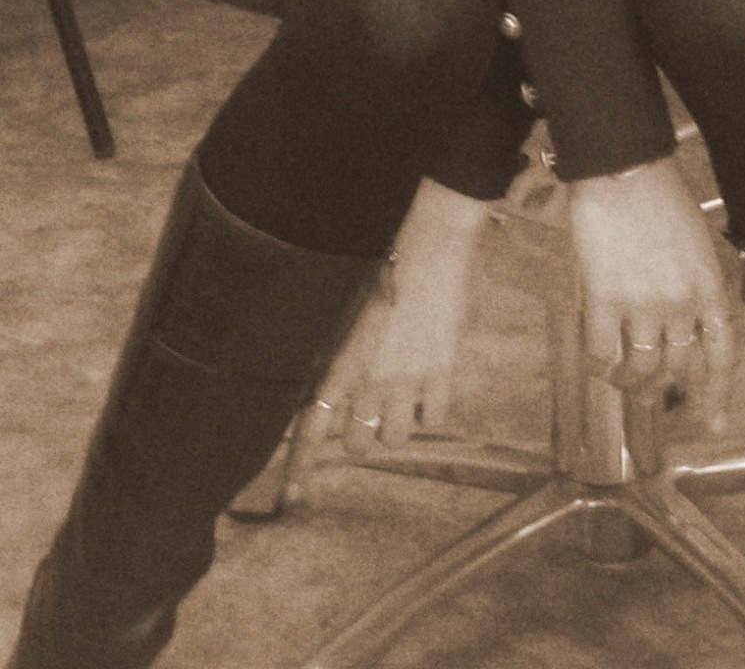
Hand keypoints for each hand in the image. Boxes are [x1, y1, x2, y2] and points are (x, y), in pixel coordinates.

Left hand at [289, 180, 489, 484]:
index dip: (300, 467)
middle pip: (356, 445)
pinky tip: (427, 386)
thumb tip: (319, 388)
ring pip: (396, 439)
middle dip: (357, 435)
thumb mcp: (346, 316)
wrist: (430, 254)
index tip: (293, 499)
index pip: (312, 427)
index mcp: (342, 365)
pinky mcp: (442, 375)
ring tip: (400, 398)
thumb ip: (332, 357)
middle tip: (366, 414)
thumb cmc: (383, 277)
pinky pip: (434, 418)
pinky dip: (429, 409)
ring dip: (394, 426)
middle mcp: (372, 381)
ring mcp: (409, 381)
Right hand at [567, 156, 733, 431]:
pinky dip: (600, 364)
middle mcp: (681, 303)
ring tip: (622, 381)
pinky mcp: (604, 299)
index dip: (717, 394)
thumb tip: (683, 328)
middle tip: (649, 393)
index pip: (721, 354)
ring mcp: (643, 304)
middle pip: (677, 367)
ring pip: (640, 368)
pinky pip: (602, 352)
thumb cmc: (659, 197)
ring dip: (630, 383)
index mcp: (709, 287)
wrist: (623, 169)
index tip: (710, 422)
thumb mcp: (694, 245)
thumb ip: (693, 288)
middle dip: (663, 388)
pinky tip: (598, 360)